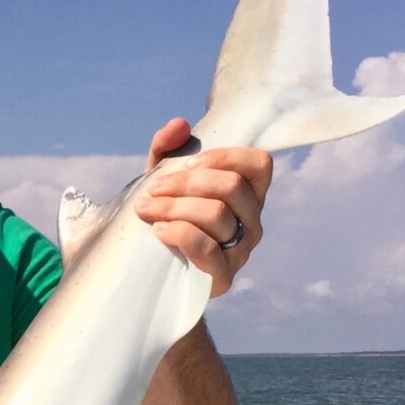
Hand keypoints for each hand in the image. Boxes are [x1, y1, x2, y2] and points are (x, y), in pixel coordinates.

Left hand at [132, 117, 271, 296]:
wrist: (150, 273)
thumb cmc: (163, 218)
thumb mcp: (162, 180)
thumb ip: (167, 149)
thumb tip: (179, 125)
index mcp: (247, 195)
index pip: (259, 164)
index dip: (225, 157)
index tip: (187, 164)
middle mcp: (251, 222)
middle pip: (231, 187)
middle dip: (185, 183)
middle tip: (152, 189)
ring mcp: (240, 252)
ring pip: (217, 215)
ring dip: (174, 207)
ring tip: (146, 210)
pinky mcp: (222, 279)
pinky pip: (207, 250)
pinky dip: (180, 234)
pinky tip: (158, 231)